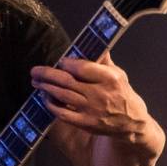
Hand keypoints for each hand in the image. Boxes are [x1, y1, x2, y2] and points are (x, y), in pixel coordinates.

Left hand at [32, 52, 156, 151]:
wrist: (131, 122)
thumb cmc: (122, 93)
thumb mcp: (119, 74)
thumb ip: (103, 60)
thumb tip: (92, 42)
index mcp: (109, 78)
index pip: (82, 67)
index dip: (67, 63)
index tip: (60, 61)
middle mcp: (100, 94)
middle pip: (67, 81)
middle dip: (47, 75)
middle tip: (35, 71)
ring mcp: (91, 110)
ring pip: (62, 96)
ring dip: (46, 88)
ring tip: (36, 82)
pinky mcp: (85, 123)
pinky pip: (62, 113)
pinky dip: (51, 105)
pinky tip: (45, 99)